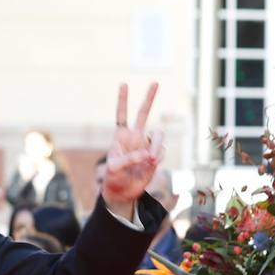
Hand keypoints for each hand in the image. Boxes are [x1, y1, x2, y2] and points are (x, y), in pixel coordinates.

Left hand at [102, 83, 165, 209]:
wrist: (123, 192)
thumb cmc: (113, 178)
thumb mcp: (113, 169)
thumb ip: (127, 160)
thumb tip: (146, 154)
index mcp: (121, 137)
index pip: (121, 115)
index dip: (122, 100)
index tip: (124, 84)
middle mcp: (135, 137)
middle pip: (143, 113)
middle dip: (149, 97)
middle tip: (155, 81)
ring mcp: (147, 145)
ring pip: (158, 135)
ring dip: (157, 145)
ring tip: (150, 160)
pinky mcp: (155, 156)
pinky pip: (161, 151)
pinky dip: (158, 156)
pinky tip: (151, 164)